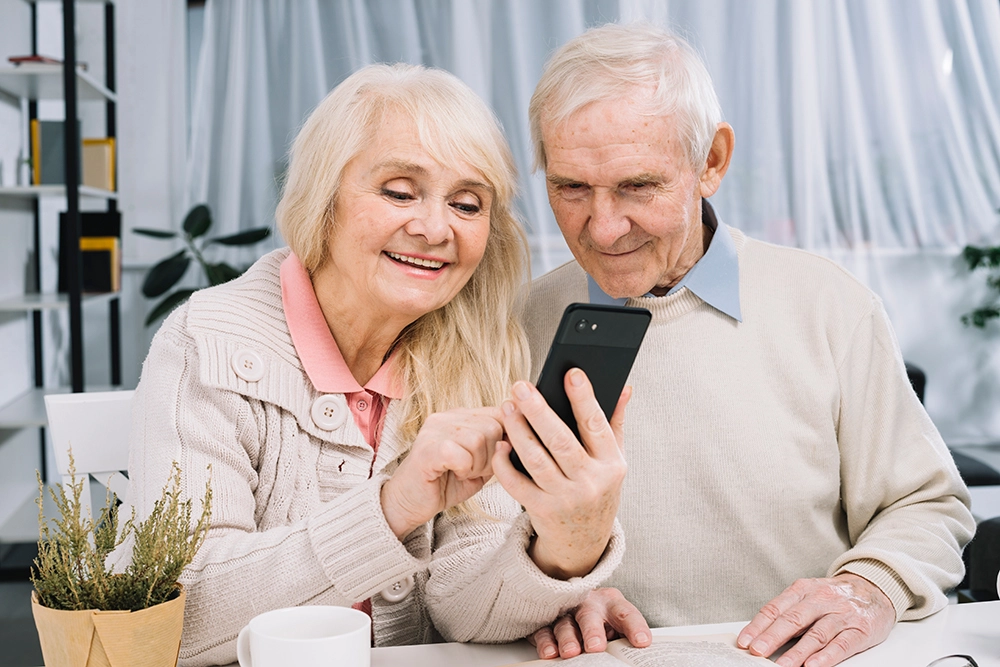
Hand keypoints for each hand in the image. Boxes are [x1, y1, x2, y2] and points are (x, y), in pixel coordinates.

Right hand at [381, 407, 503, 538]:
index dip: (507, 438)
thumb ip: (498, 449)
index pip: (499, 412)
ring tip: (462, 472)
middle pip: (493, 425)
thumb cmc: (444, 483)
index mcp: (460, 416)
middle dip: (492, 455)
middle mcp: (447, 417)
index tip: (497, 457)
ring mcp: (434, 430)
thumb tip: (520, 438)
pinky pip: (461, 454)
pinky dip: (464, 469)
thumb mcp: (480, 464)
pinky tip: (453, 473)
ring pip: (479, 439)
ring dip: (478, 464)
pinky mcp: (427, 449)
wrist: (409, 503)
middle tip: (474, 470)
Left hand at [492, 369, 628, 578]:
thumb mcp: (613, 460)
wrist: (584, 541)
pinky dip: (505, 464)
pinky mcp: (541, 510)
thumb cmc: (597, 488)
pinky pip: (517, 484)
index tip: (571, 373)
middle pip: (561, 441)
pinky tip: (500, 443)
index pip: (596, 425)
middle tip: (520, 386)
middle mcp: (590, 482)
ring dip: (519, 431)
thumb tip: (624, 387)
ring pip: (536, 460)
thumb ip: (614, 423)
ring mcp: (565, 498)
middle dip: (539, 411)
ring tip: (507, 407)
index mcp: (611, 464)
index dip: (584, 398)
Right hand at [530, 588, 650, 658]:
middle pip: (589, 615)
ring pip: (565, 624)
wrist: (575, 603)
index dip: (634, 627)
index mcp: (612, 604)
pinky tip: (550, 653)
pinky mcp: (547, 623)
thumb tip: (638, 654)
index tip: (642, 642)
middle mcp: (588, 605)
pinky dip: (546, 642)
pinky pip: (544, 631)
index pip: (625, 613)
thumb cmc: (602, 621)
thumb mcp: (617, 625)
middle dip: (592, 631)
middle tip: (596, 647)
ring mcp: (566, 612)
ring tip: (571, 653)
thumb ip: (623, 638)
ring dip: (567, 639)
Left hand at [736, 573, 894, 666]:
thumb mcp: (809, 595)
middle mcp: (821, 599)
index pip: (776, 608)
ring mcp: (841, 614)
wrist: (875, 588)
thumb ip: (789, 612)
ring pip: (816, 634)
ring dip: (798, 652)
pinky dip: (826, 657)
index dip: (759, 625)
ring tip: (783, 666)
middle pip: (793, 619)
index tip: (745, 641)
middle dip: (773, 637)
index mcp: (803, 590)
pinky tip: (813, 666)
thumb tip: (761, 635)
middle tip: (757, 651)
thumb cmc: (835, 596)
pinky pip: (842, 644)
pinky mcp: (860, 629)